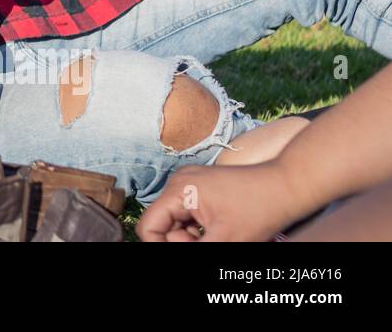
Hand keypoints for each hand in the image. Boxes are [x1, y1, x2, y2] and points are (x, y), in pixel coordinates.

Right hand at [137, 162, 301, 241]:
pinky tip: (220, 231)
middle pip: (162, 224)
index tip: (189, 251)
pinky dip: (200, 228)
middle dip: (182, 242)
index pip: (149, 226)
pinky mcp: (201, 186)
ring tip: (219, 239)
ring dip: (192, 238)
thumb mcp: (224, 241)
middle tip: (212, 245)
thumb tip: (172, 251)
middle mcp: (178, 182)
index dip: (161, 246)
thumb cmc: (259, 210)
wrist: (287, 186)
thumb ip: (193, 252)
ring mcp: (190, 182)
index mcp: (178, 190)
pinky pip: (188, 213)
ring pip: (176, 221)